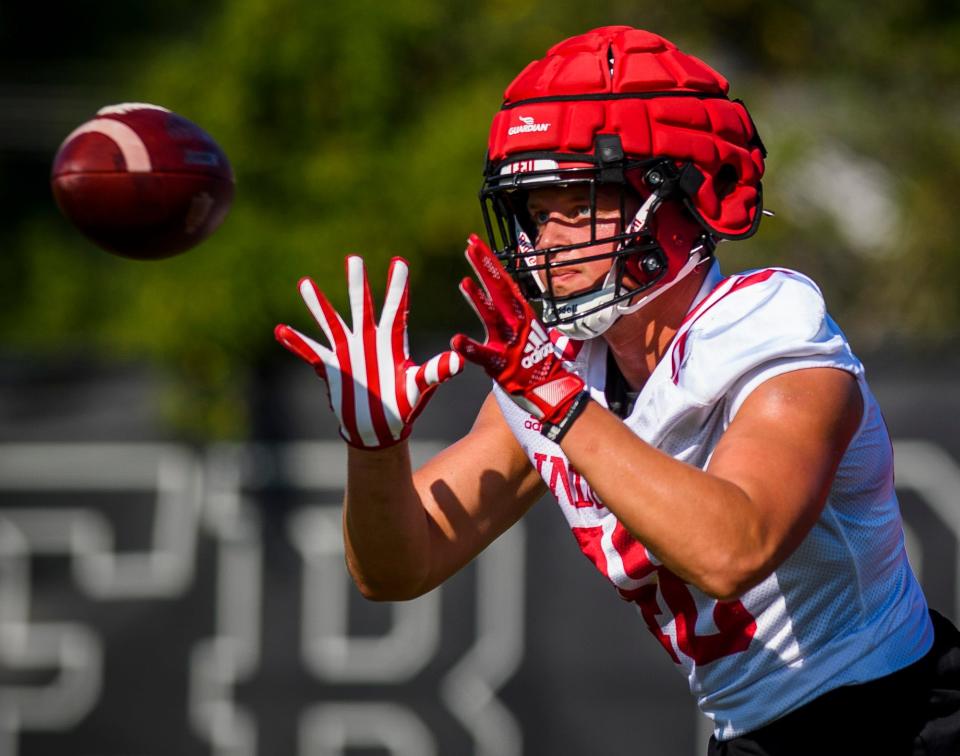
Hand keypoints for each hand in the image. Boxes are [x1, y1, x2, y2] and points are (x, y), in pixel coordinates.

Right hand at [275, 256, 462, 448]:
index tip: (399, 261)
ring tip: (305, 283)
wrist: (380, 428)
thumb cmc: (404, 405)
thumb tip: (458, 362)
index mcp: (392, 342)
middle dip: (357, 284)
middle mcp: (368, 340)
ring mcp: (347, 352)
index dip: (397, 286)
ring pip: (331, 322)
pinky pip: (310, 352)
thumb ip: (435, 372)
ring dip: (318, 305)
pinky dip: (296, 342)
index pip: (396, 308)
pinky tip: (280, 330)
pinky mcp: (331, 367)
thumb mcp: (420, 388)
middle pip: (361, 306)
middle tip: (354, 259)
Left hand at [452, 234, 586, 430]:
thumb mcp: (526, 331)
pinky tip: (455, 340)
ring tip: (464, 282)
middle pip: (499, 289)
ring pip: (493, 317)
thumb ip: (511, 314)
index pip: (503, 281)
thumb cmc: (536, 362)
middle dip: (485, 265)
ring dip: (478, 299)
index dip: (488, 261)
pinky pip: (484, 356)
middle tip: (470, 244)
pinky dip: (470, 348)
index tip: (475, 242)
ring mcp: (511, 343)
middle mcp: (517, 324)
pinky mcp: (502, 366)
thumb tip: (501, 295)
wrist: (552, 391)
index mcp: (521, 314)